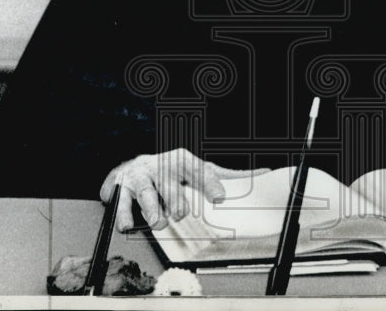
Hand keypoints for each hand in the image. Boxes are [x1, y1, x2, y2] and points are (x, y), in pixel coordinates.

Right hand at [101, 148, 266, 231]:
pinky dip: (123, 213)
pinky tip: (127, 224)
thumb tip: (265, 173)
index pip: (198, 170)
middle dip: (174, 198)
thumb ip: (229, 175)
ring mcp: (140, 177)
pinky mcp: (121, 188)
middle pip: (170, 182)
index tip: (220, 197)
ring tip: (158, 221)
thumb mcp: (199, 170)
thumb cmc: (173, 172)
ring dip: (151, 208)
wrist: (134, 168)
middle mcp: (161, 166)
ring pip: (146, 192)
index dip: (209, 182)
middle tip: (179, 211)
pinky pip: (121, 201)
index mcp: (182, 160)